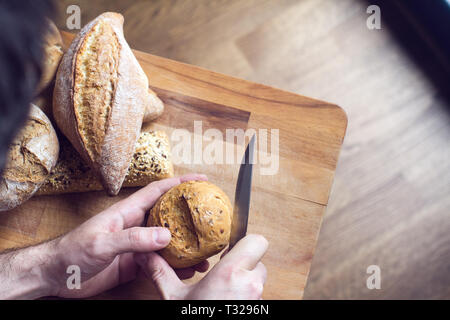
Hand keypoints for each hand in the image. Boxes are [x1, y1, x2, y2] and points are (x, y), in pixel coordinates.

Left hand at [41, 173, 208, 297]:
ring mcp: (136, 245)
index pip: (158, 191)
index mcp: (127, 212)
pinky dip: (175, 266)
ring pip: (168, 242)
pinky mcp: (134, 264)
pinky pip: (160, 263)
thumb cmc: (71, 252)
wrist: (55, 276)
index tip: (201, 179)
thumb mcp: (102, 243)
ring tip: (205, 252)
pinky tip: (186, 271)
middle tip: (212, 218)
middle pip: (169, 216)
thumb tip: (166, 235)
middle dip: (190, 214)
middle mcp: (135, 225)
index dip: (180, 182)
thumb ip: (133, 239)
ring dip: (186, 245)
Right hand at [135, 234, 268, 299]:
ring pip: (258, 279)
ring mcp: (257, 301)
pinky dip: (245, 295)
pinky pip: (257, 295)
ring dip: (245, 280)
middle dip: (243, 263)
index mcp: (230, 274)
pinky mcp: (258, 311)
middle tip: (224, 270)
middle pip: (258, 260)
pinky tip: (227, 301)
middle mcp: (251, 285)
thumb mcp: (174, 297)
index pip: (257, 241)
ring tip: (224, 289)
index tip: (227, 249)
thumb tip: (144, 255)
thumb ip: (161, 272)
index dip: (244, 241)